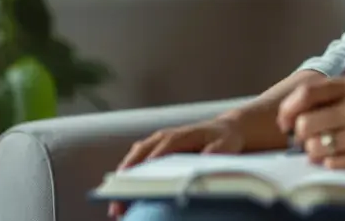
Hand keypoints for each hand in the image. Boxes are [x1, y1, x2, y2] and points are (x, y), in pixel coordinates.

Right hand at [107, 117, 242, 216]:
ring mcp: (154, 147)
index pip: (160, 150)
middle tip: (117, 203)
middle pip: (138, 158)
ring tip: (117, 211)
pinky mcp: (152, 156)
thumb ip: (217, 150)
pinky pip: (135, 170)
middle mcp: (161, 139)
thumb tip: (203, 162)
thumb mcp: (227, 142)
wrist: (223, 131)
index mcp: (178, 135)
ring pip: (132, 164)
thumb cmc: (224, 139)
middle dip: (127, 180)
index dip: (149, 165)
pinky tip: (125, 207)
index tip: (137, 181)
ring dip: (122, 186)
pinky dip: (128, 187)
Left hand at [277, 75, 344, 171]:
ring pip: (314, 147)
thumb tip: (292, 115)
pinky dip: (329, 163)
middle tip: (308, 138)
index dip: (288, 110)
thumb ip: (334, 97)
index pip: (306, 94)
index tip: (284, 122)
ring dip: (313, 151)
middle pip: (305, 124)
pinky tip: (340, 157)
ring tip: (326, 148)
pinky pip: (331, 164)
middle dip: (300, 134)